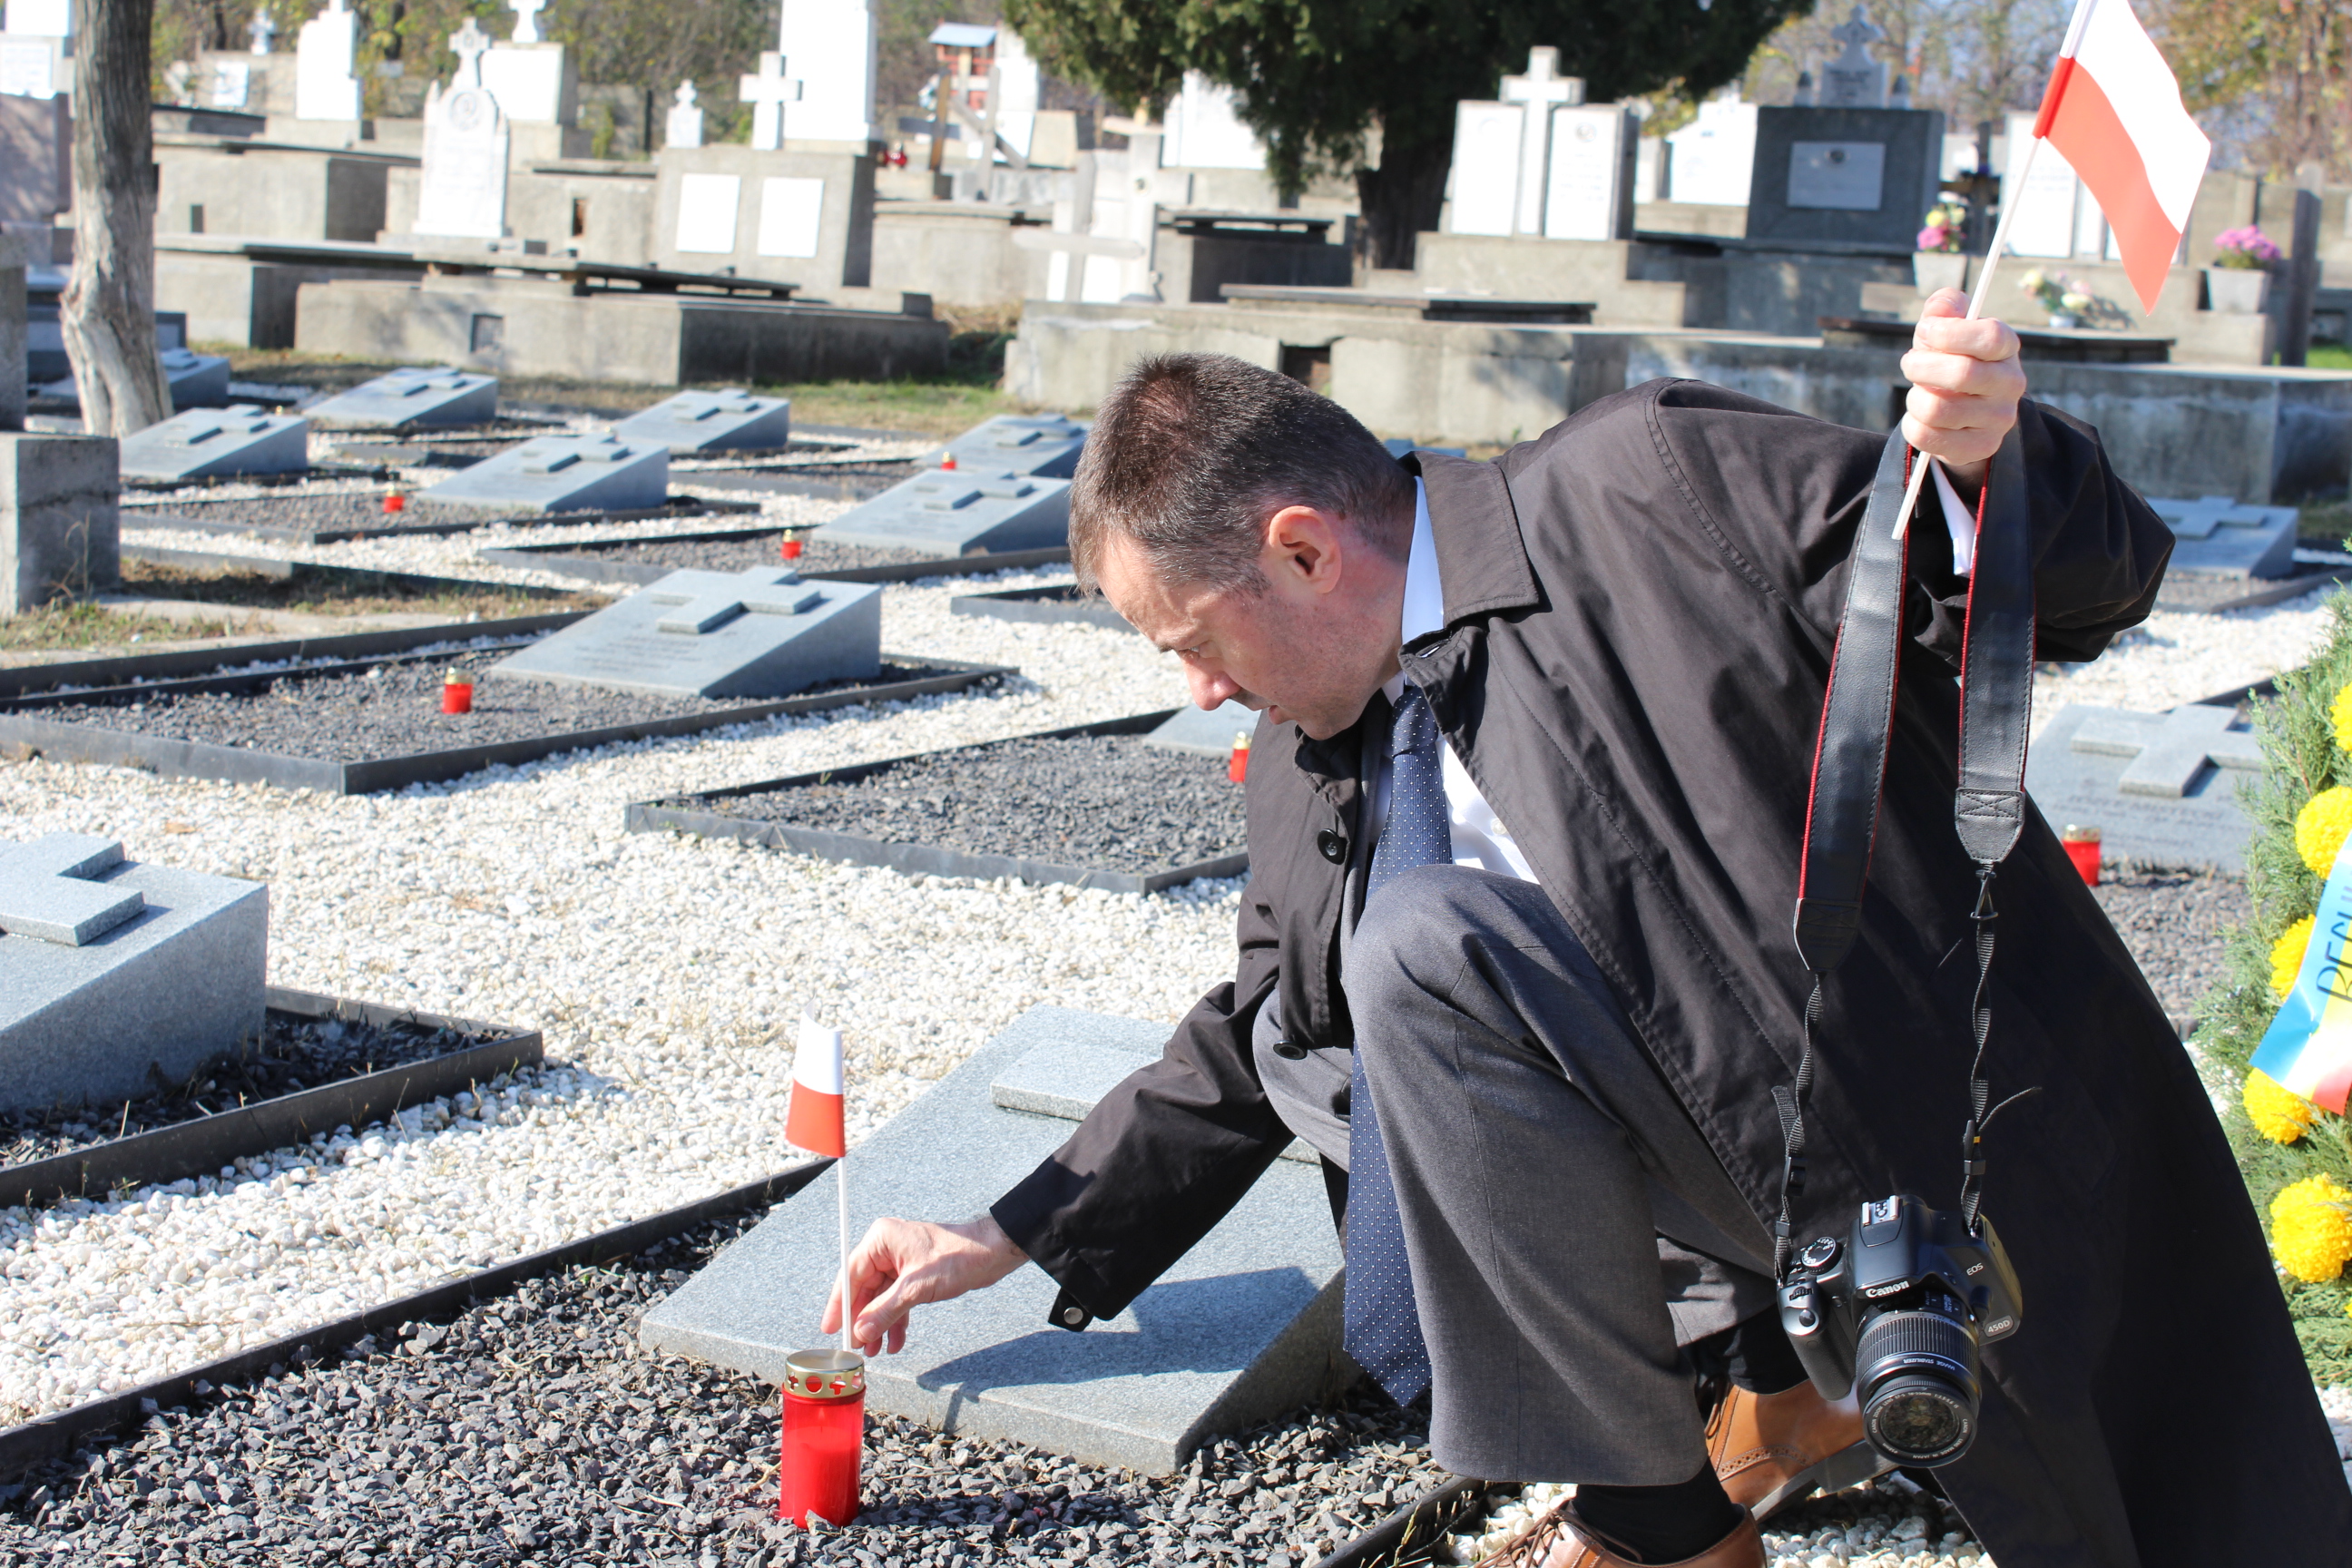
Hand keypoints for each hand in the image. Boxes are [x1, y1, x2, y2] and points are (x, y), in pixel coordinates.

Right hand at [819, 1214, 1028, 1354]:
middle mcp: (887, 1248)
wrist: (991, 1254)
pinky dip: (896, 1320)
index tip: (831, 1327)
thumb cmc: (958, 1257)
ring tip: (874, 1350)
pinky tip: (895, 1341)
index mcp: (882, 1239)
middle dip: (862, 1319)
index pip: (851, 1274)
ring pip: (881, 1298)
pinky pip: (897, 1300)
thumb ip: (885, 1311)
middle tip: (855, 1346)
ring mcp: (901, 1261)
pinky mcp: (913, 1274)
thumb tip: (861, 1331)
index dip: (840, 1304)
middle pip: (864, 1288)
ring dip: (879, 1324)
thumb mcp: (916, 1288)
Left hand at [1899, 287, 2026, 494]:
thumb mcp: (1948, 329)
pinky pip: (1929, 436)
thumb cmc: (1952, 359)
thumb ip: (1945, 308)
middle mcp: (2011, 383)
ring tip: (1918, 392)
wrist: (1964, 412)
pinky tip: (1918, 417)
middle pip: (1962, 373)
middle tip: (1910, 363)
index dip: (1949, 332)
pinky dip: (1912, 425)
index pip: (1991, 337)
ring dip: (1915, 397)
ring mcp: (1999, 419)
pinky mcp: (1980, 447)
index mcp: (2007, 349)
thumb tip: (1941, 306)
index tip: (1925, 331)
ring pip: (1939, 409)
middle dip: (1921, 366)